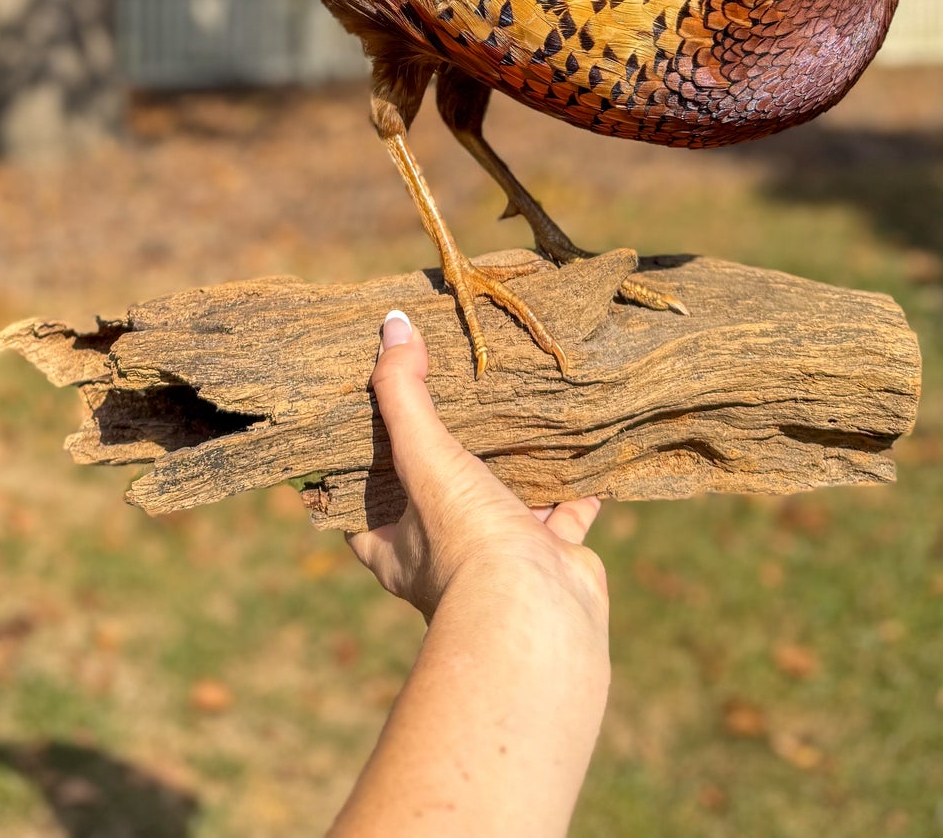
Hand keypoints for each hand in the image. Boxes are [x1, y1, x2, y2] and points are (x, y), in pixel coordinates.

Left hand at [346, 310, 608, 627]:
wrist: (539, 617)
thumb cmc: (465, 543)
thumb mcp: (424, 457)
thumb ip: (403, 393)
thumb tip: (392, 324)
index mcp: (396, 545)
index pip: (362, 504)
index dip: (361, 469)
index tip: (368, 427)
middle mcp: (444, 557)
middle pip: (437, 499)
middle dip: (448, 461)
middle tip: (455, 406)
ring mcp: (500, 561)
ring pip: (503, 505)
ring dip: (512, 469)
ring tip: (519, 418)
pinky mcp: (550, 560)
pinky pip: (562, 516)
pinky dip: (573, 488)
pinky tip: (581, 453)